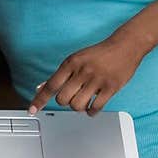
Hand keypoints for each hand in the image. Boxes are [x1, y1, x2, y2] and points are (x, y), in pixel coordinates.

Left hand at [28, 35, 142, 115]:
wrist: (125, 46)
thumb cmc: (98, 54)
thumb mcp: (75, 59)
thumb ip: (59, 75)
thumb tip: (40, 88)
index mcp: (71, 63)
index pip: (51, 85)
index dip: (40, 100)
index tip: (32, 111)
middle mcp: (82, 71)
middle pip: (63, 99)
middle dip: (65, 102)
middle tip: (72, 96)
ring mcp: (97, 80)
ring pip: (77, 106)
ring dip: (79, 107)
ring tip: (84, 101)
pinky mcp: (110, 88)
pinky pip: (95, 108)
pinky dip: (91, 111)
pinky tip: (92, 107)